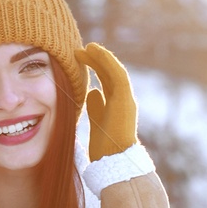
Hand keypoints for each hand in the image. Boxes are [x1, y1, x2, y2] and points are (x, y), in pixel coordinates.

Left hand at [81, 42, 138, 160]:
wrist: (114, 160)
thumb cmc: (104, 148)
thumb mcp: (96, 122)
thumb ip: (95, 107)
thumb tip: (92, 92)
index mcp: (117, 106)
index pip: (107, 81)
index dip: (95, 68)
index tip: (80, 58)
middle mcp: (124, 100)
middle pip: (109, 74)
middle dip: (96, 61)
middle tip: (79, 50)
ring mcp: (126, 99)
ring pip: (114, 71)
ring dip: (101, 57)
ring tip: (87, 46)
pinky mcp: (125, 99)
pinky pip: (117, 74)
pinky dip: (107, 61)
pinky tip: (95, 51)